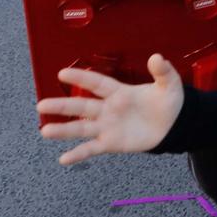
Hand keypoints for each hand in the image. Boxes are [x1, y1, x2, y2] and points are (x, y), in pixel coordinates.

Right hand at [35, 54, 184, 164]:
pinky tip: (64, 159)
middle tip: (41, 105)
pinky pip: (91, 148)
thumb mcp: (169, 85)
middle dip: (62, 105)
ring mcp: (107, 126)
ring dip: (64, 130)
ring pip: (81, 128)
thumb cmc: (167, 102)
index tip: (62, 73)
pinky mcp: (111, 142)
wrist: (174, 125)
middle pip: (82, 106)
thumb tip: (157, 57)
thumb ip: (163, 71)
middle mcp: (108, 109)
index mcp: (119, 92)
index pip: (97, 83)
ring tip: (45, 131)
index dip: (81, 78)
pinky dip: (78, 154)